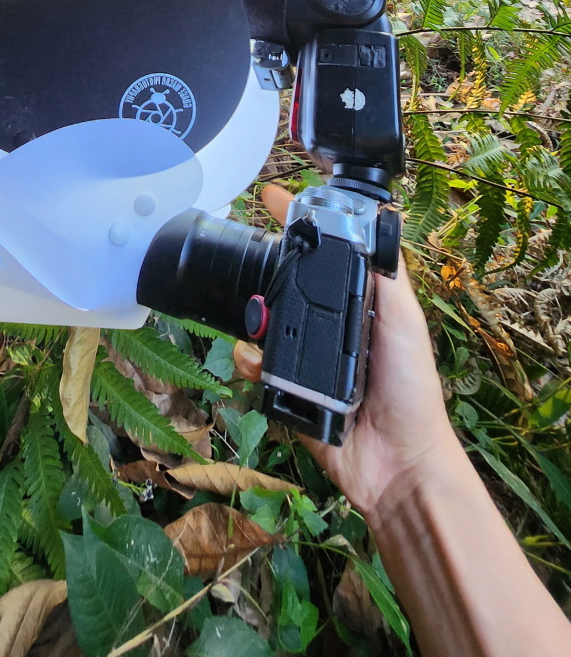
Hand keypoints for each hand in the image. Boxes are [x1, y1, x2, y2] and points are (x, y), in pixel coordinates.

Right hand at [234, 184, 457, 524]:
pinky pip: (257, 368)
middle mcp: (331, 327)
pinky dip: (249, 360)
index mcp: (359, 304)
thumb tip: (366, 228)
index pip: (326, 254)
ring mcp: (308, 360)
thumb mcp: (405, 323)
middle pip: (287, 285)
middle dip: (266, 271)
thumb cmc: (411, 390)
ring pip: (266, 324)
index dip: (300, 224)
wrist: (397, 463)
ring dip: (254, 316)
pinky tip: (253, 358)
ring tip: (256, 317)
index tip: (270, 197)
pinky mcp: (289, 393)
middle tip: (251, 265)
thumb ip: (385, 278)